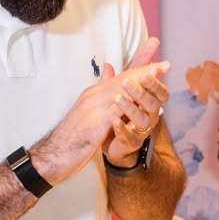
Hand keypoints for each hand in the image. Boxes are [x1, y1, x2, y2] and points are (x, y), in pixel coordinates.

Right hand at [33, 38, 170, 182]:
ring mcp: (92, 111)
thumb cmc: (73, 134)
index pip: (121, 78)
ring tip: (156, 77)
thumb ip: (101, 91)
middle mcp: (93, 98)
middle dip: (145, 72)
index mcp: (94, 94)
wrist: (53, 154)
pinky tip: (139, 104)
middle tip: (165, 65)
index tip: (161, 64)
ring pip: (118, 93)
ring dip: (139, 84)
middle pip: (122, 82)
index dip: (141, 70)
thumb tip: (109, 70)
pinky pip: (111, 115)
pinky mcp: (92, 127)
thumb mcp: (88, 110)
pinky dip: (124, 107)